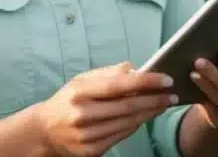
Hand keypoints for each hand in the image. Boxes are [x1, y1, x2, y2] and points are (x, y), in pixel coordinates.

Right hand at [32, 61, 176, 156]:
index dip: (145, 82)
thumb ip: (108, 73)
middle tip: (172, 94)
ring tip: (164, 103)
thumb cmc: (68, 100)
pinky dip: (137, 125)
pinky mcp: (91, 151)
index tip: (166, 78)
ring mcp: (87, 136)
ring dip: (150, 113)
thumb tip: (134, 69)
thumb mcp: (81, 80)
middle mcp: (82, 115)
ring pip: (128, 123)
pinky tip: (146, 116)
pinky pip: (122, 136)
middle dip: (154, 100)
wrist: (45, 131)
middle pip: (127, 107)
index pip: (118, 85)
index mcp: (79, 92)